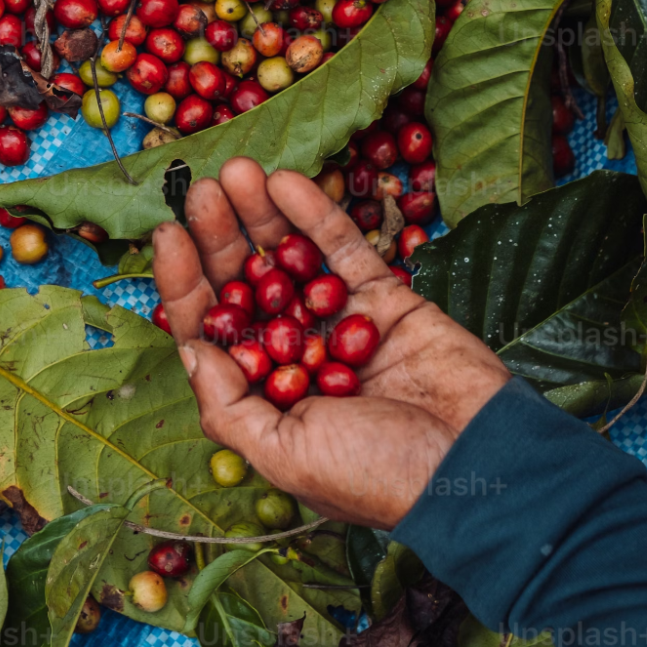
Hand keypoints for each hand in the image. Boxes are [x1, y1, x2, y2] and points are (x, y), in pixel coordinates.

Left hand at [153, 161, 509, 527]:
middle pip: (244, 285)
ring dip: (260, 216)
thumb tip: (190, 350)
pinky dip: (313, 215)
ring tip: (237, 170)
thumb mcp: (285, 454)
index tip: (169, 235)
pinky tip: (284, 180)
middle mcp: (296, 356)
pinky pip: (342, 249)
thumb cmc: (377, 476)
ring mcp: (339, 323)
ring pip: (289, 259)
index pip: (212, 329)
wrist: (478, 464)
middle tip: (203, 189)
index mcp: (264, 397)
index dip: (185, 282)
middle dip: (220, 236)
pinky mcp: (384, 299)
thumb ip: (229, 406)